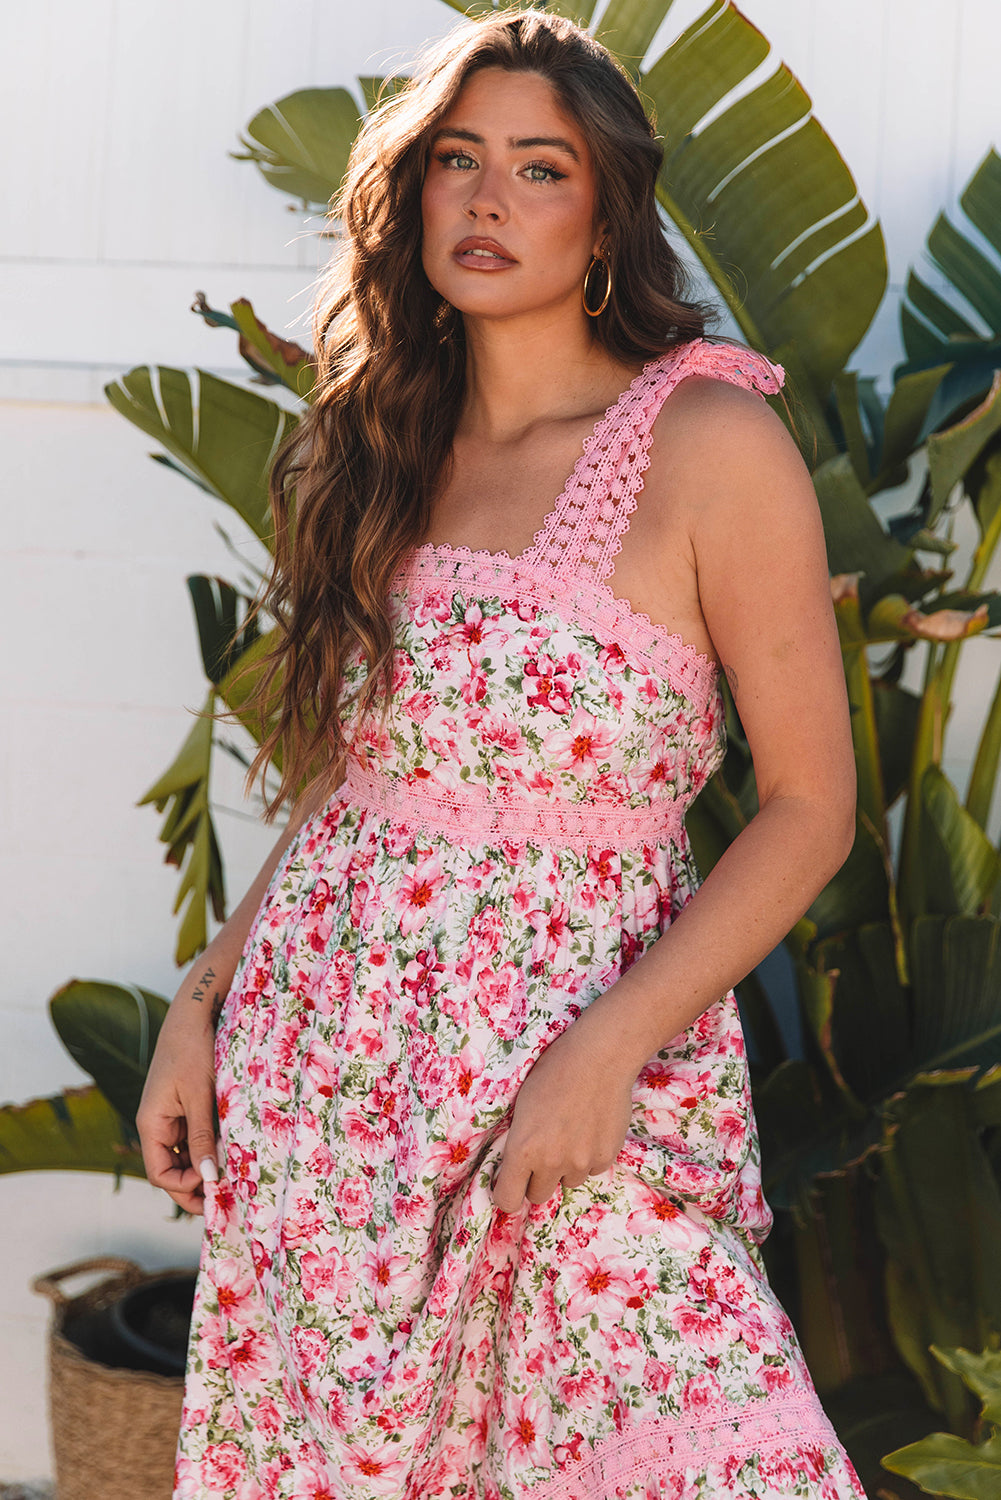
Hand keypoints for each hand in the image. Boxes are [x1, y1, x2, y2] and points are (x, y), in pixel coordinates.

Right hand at [136, 1011, 219, 1215]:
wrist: (194, 1014)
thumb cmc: (193, 1050)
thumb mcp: (200, 1097)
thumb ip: (202, 1138)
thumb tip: (208, 1177)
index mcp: (151, 1125)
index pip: (160, 1174)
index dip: (184, 1187)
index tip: (215, 1185)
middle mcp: (157, 1125)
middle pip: (171, 1170)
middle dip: (195, 1186)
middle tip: (226, 1199)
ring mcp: (171, 1117)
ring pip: (184, 1156)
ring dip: (204, 1168)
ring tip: (233, 1179)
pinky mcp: (185, 1108)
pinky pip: (193, 1138)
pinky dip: (208, 1148)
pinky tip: (229, 1153)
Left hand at [491, 1010, 634, 1213]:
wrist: (599, 1057)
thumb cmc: (554, 1070)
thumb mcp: (522, 1105)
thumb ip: (519, 1141)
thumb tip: (517, 1166)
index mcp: (523, 1149)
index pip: (507, 1200)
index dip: (507, 1192)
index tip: (511, 1182)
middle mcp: (551, 1162)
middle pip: (538, 1195)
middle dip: (537, 1178)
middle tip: (543, 1151)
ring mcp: (581, 1162)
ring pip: (567, 1181)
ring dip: (565, 1166)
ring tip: (571, 1132)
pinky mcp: (606, 1157)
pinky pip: (592, 1170)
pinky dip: (589, 1156)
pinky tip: (590, 1128)